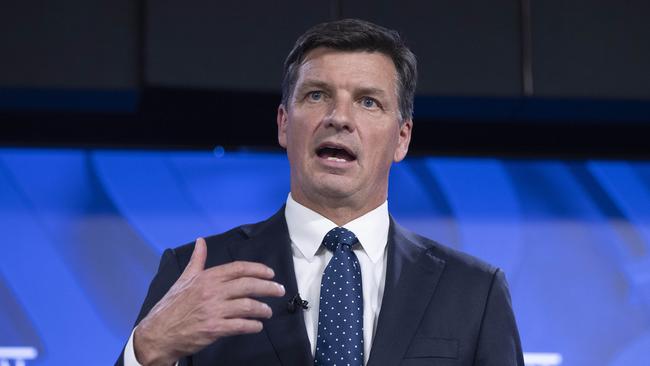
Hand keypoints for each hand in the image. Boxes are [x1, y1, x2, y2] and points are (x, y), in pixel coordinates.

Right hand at [133, 237, 285, 365]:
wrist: (158, 333)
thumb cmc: (172, 306)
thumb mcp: (184, 279)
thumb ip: (197, 260)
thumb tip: (200, 241)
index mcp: (207, 278)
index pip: (239, 268)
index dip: (258, 269)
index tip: (270, 273)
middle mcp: (212, 291)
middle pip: (248, 285)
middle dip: (268, 287)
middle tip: (279, 290)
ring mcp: (213, 310)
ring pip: (247, 306)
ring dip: (262, 308)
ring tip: (267, 311)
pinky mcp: (214, 328)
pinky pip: (240, 325)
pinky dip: (252, 325)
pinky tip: (257, 326)